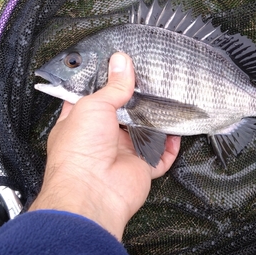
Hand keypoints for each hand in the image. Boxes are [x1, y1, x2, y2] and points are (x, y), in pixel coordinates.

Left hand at [29, 52, 180, 239]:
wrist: (93, 192)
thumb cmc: (79, 150)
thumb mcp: (93, 106)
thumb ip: (112, 86)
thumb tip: (122, 62)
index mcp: (82, 121)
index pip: (95, 96)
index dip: (108, 82)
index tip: (122, 66)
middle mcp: (101, 137)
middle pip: (124, 114)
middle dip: (137, 101)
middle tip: (151, 80)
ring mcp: (122, 153)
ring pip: (144, 133)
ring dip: (156, 121)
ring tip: (167, 100)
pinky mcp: (140, 168)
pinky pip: (160, 156)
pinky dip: (170, 146)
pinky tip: (176, 132)